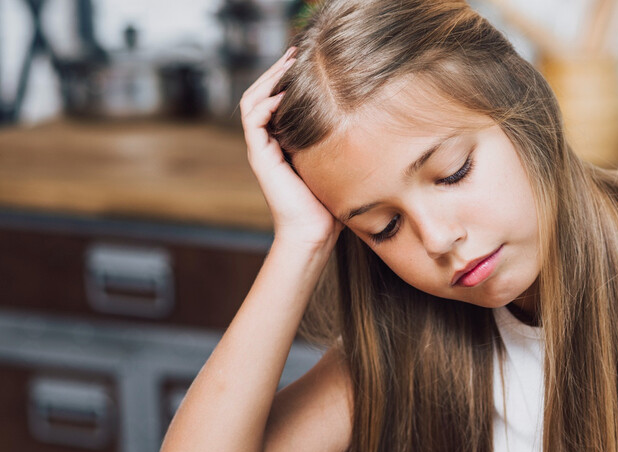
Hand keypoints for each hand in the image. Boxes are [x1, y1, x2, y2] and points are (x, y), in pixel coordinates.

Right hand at [240, 48, 341, 249]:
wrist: (314, 233)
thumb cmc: (330, 204)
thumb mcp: (336, 163)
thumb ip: (338, 141)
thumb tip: (364, 119)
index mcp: (283, 142)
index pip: (276, 99)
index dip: (286, 78)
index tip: (307, 61)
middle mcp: (268, 142)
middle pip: (261, 94)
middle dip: (276, 71)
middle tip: (294, 52)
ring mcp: (261, 149)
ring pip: (252, 101)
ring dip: (268, 80)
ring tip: (287, 64)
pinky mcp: (260, 157)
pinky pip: (254, 119)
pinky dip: (266, 102)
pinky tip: (285, 94)